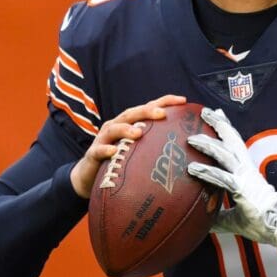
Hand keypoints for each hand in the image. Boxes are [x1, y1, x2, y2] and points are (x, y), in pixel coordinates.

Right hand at [70, 94, 186, 197]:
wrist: (89, 176)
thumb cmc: (120, 160)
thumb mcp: (139, 150)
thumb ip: (157, 145)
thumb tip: (187, 150)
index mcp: (130, 123)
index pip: (149, 108)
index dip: (165, 102)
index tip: (183, 100)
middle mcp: (116, 126)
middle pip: (132, 114)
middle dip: (147, 111)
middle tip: (162, 114)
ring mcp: (103, 139)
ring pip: (114, 129)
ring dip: (126, 129)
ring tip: (139, 132)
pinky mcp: (93, 154)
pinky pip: (98, 151)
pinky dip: (106, 150)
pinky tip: (114, 152)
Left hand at [187, 108, 276, 254]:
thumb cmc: (260, 222)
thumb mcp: (234, 217)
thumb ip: (219, 217)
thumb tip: (203, 222)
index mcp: (247, 171)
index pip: (235, 145)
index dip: (226, 128)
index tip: (217, 115)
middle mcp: (246, 169)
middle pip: (231, 140)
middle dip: (218, 123)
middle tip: (205, 111)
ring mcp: (245, 177)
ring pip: (225, 153)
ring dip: (208, 144)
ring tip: (191, 138)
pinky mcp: (242, 188)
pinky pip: (221, 178)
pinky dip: (206, 172)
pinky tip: (192, 169)